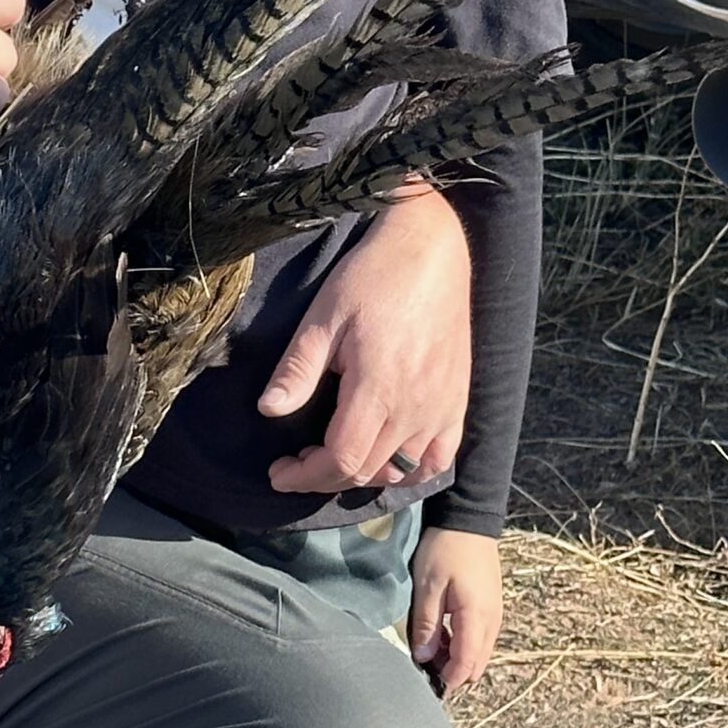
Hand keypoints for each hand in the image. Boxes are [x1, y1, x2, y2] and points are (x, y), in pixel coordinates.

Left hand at [262, 184, 470, 493]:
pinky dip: (410, 470)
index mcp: (379, 388)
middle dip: (324, 477)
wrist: (430, 250)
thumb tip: (269, 410)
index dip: (305, 476)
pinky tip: (386, 460)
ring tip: (334, 456)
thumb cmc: (372, 277)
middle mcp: (416, 406)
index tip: (278, 472)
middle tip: (296, 462)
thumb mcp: (323, 318)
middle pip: (367, 471)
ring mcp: (442, 407)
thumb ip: (298, 370)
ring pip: (401, 470)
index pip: (341, 459)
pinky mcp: (458, 400)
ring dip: (362, 475)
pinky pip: (440, 458)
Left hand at [409, 526, 500, 694]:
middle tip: (426, 664)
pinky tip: (444, 633)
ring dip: (459, 657)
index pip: (467, 663)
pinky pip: (482, 637)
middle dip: (454, 670)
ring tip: (431, 647)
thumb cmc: (445, 550)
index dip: (449, 679)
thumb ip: (426, 625)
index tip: (428, 683)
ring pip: (480, 651)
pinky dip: (465, 643)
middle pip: (477, 663)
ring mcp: (495, 613)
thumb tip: (424, 658)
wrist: (468, 520)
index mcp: (476, 617)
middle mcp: (492, 620)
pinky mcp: (493, 606)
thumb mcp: (428, 587)